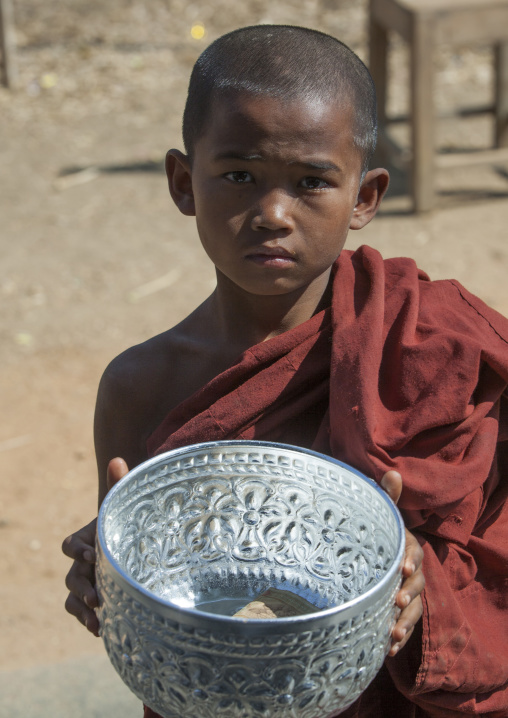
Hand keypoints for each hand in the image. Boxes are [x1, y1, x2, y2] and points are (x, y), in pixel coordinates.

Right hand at [62, 457, 128, 635]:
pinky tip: (102, 630)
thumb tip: (118, 459)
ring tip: (97, 620)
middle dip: (81, 587)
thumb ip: (118, 484)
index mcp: (85, 539)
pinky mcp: (97, 599)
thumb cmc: (127, 521)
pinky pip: (82, 613)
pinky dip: (89, 621)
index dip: (78, 550)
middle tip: (97, 596)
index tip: (93, 554)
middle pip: (70, 577)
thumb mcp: (123, 505)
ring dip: (82, 610)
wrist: (135, 541)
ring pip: (72, 598)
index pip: (69, 545)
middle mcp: (82, 563)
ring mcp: (88, 582)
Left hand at [380, 470, 423, 656]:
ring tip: (393, 635)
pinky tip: (386, 649)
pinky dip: (397, 638)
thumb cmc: (375, 535)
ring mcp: (405, 593)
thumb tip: (392, 472)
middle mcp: (410, 572)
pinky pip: (402, 627)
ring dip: (404, 623)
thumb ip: (387, 497)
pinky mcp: (396, 612)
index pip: (414, 553)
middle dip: (409, 594)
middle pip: (416, 585)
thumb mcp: (379, 516)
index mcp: (405, 548)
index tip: (403, 568)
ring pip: (412, 610)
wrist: (367, 558)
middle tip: (398, 602)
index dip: (411, 560)